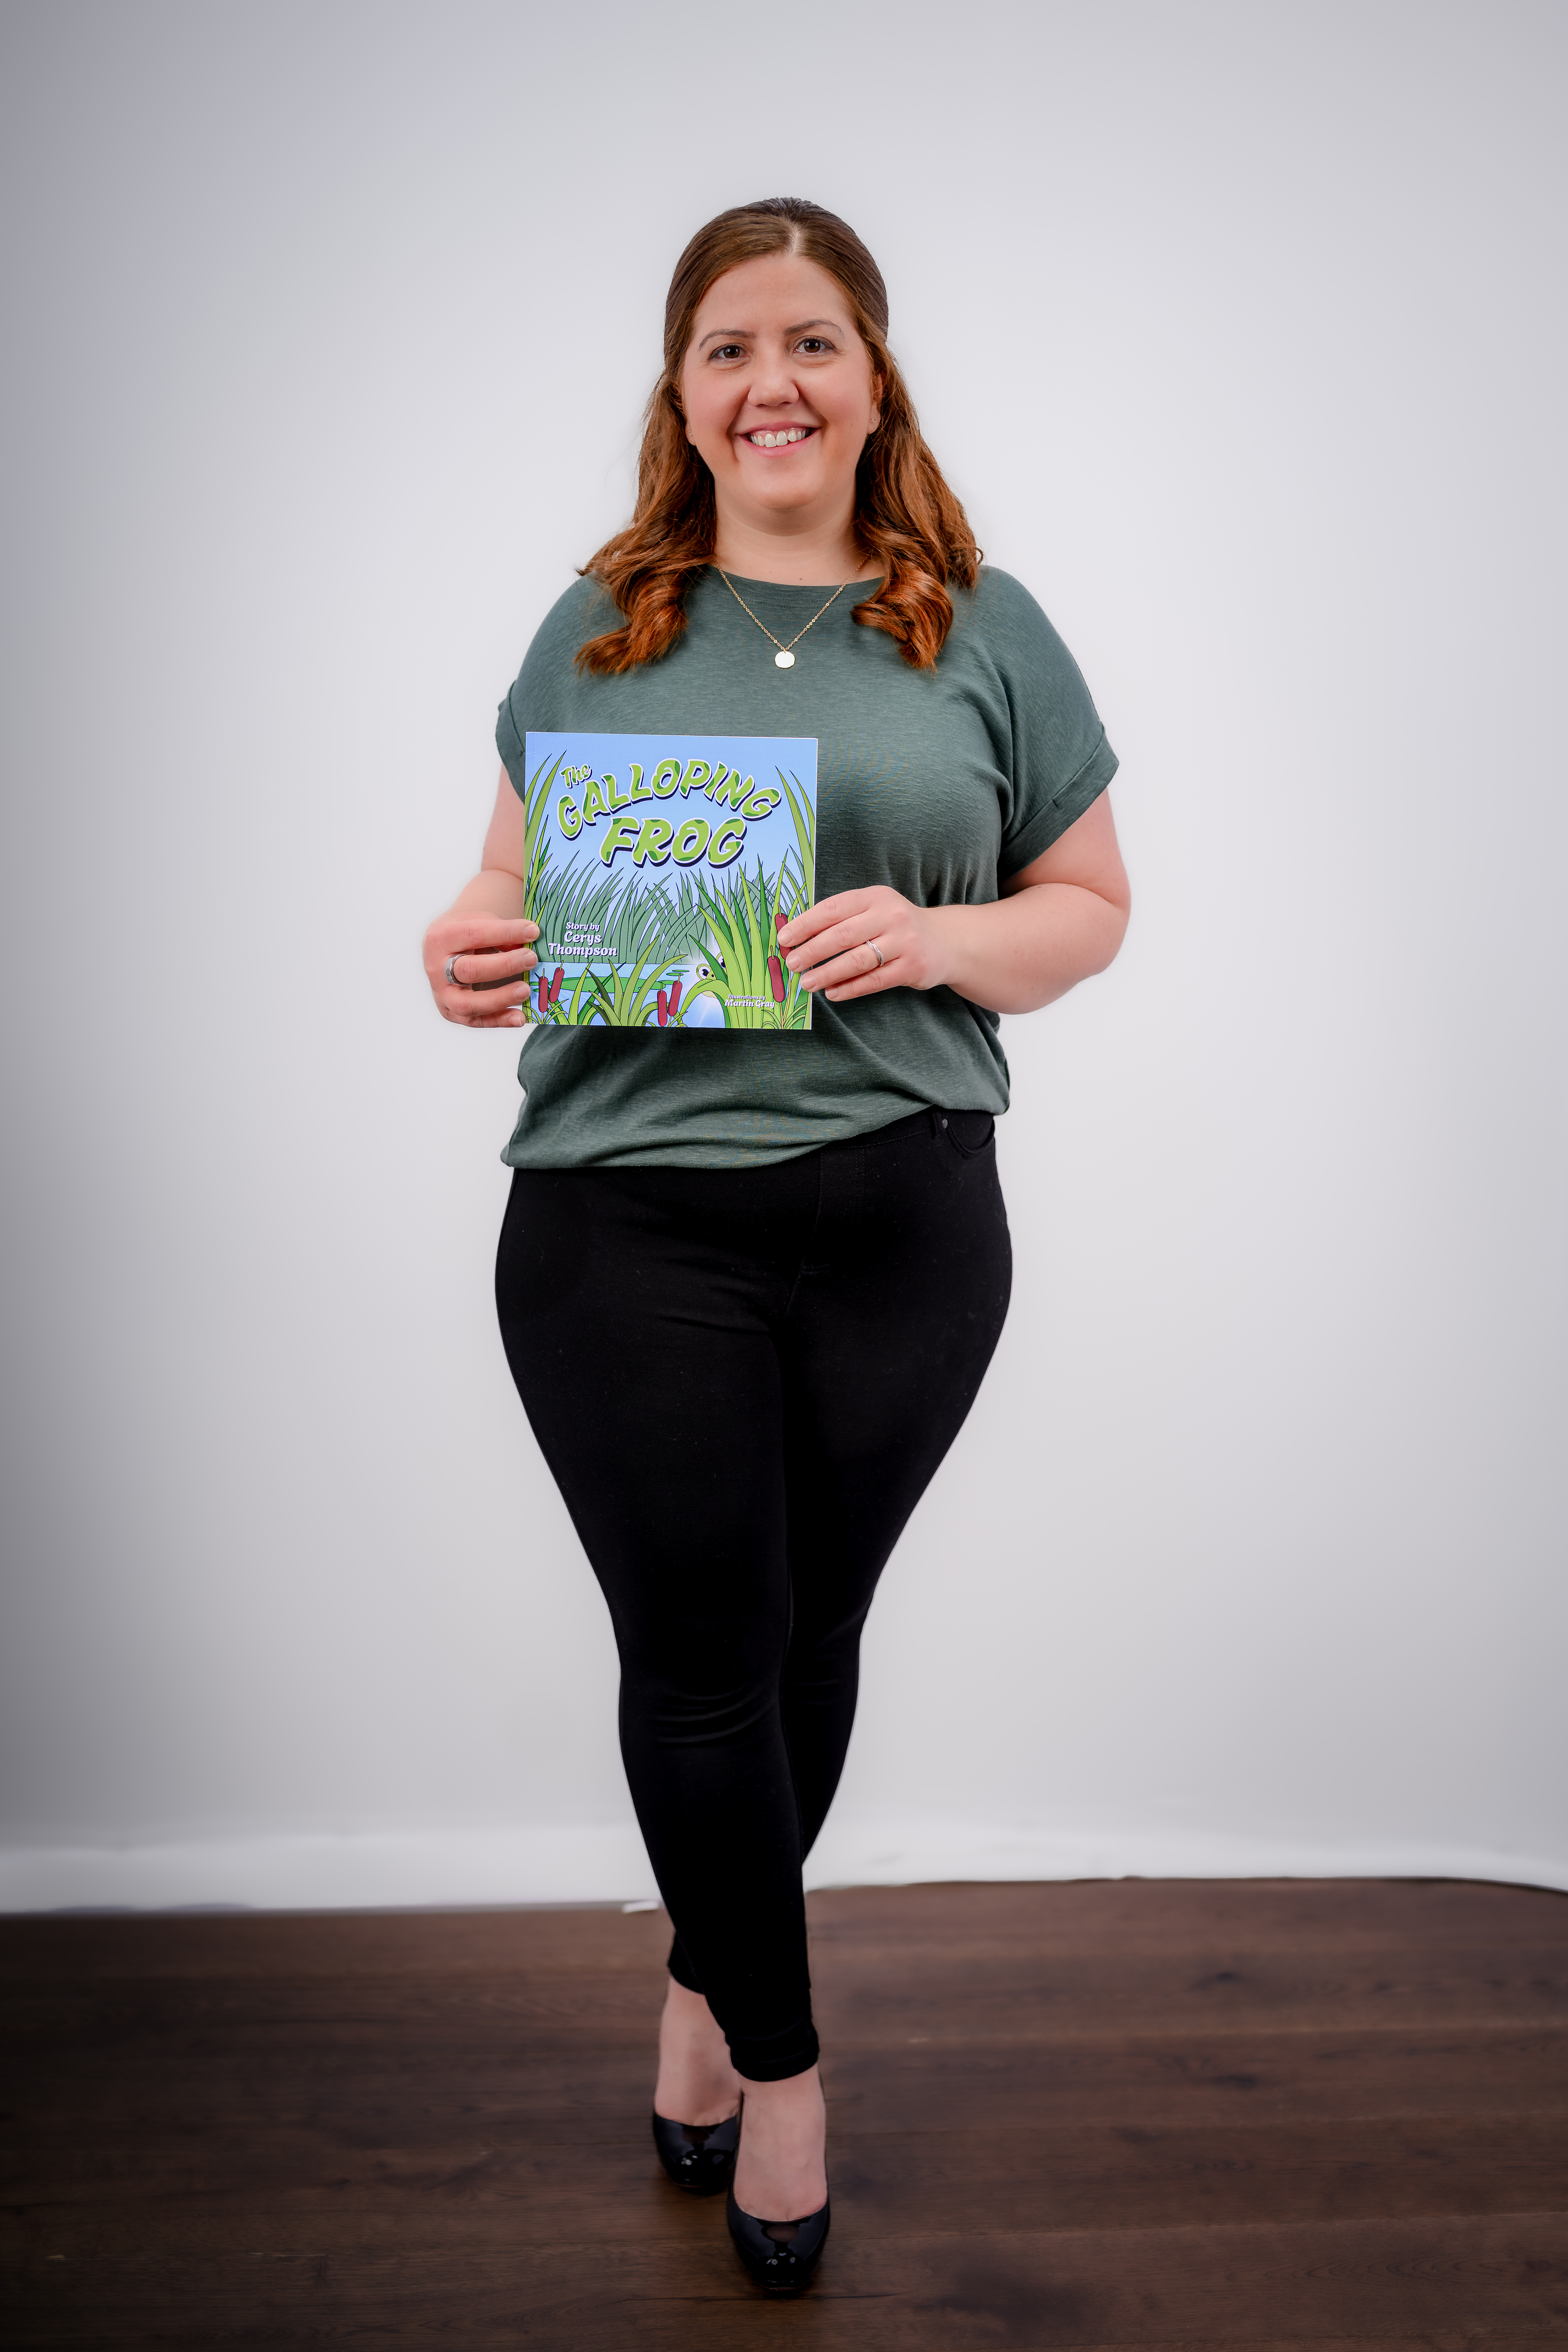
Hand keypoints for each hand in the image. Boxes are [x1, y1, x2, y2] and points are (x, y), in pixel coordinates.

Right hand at [423, 912, 538, 1027]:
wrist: (443, 951)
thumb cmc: (466, 935)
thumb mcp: (480, 923)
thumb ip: (501, 935)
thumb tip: (526, 947)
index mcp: (442, 937)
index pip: (475, 934)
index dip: (506, 932)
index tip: (533, 931)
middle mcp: (436, 967)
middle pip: (470, 970)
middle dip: (505, 965)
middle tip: (532, 959)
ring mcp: (442, 993)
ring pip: (468, 1003)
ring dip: (500, 998)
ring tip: (526, 990)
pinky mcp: (450, 1012)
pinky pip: (475, 1021)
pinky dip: (499, 1021)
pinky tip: (519, 1017)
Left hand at [776, 886, 945, 1002]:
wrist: (944, 941)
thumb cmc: (896, 926)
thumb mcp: (873, 910)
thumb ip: (842, 919)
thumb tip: (798, 938)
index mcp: (875, 897)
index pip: (833, 909)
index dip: (805, 924)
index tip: (784, 939)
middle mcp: (891, 916)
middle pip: (842, 935)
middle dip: (812, 952)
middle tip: (792, 964)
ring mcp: (904, 942)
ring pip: (857, 961)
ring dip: (827, 974)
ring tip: (807, 983)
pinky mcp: (912, 967)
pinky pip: (874, 981)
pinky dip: (850, 989)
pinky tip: (833, 993)